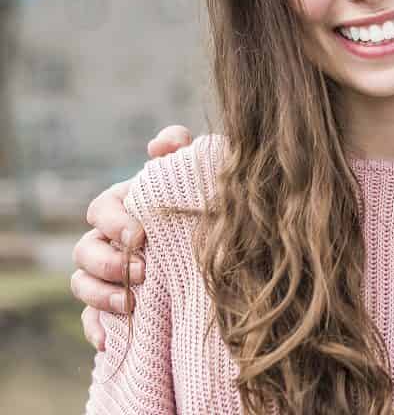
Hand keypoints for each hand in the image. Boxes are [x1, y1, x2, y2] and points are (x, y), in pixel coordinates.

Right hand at [73, 125, 193, 349]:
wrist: (223, 246)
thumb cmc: (204, 203)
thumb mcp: (198, 174)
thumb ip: (182, 150)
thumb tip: (162, 143)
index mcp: (125, 206)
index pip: (101, 208)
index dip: (114, 220)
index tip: (140, 234)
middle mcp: (109, 240)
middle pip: (85, 248)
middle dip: (109, 261)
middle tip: (145, 269)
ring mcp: (107, 274)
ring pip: (81, 283)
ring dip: (102, 294)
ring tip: (133, 303)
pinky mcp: (113, 305)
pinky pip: (91, 320)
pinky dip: (96, 328)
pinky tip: (110, 339)